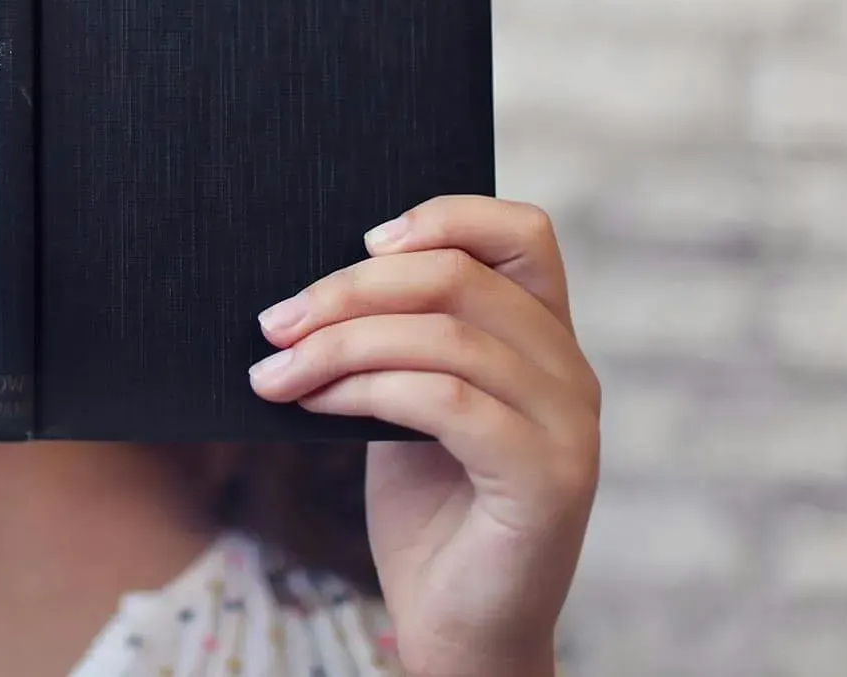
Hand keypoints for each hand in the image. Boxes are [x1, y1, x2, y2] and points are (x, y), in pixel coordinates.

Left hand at [249, 196, 597, 676]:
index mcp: (544, 342)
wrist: (458, 629)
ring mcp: (569, 425)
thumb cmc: (428, 516)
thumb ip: (394, 343)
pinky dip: (366, 390)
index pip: (522, 234)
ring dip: (340, 345)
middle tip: (275, 320)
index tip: (362, 242)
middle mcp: (570, 372)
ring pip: (447, 336)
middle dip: (351, 289)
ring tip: (276, 371)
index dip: (443, 217)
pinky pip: (446, 400)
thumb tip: (311, 288)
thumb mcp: (406, 406)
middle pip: (461, 277)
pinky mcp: (548, 477)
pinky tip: (315, 404)